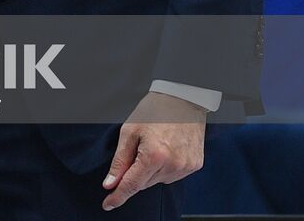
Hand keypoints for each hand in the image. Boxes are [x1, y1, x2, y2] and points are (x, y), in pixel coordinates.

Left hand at [101, 91, 206, 210]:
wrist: (183, 99)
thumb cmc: (154, 111)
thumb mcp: (129, 132)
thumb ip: (120, 161)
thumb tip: (110, 183)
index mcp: (154, 155)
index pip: (132, 184)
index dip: (118, 196)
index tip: (108, 204)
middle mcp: (173, 165)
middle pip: (143, 183)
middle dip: (134, 173)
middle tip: (136, 150)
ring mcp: (186, 167)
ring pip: (157, 181)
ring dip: (150, 170)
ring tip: (153, 145)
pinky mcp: (195, 165)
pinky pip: (172, 176)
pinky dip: (164, 168)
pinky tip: (165, 150)